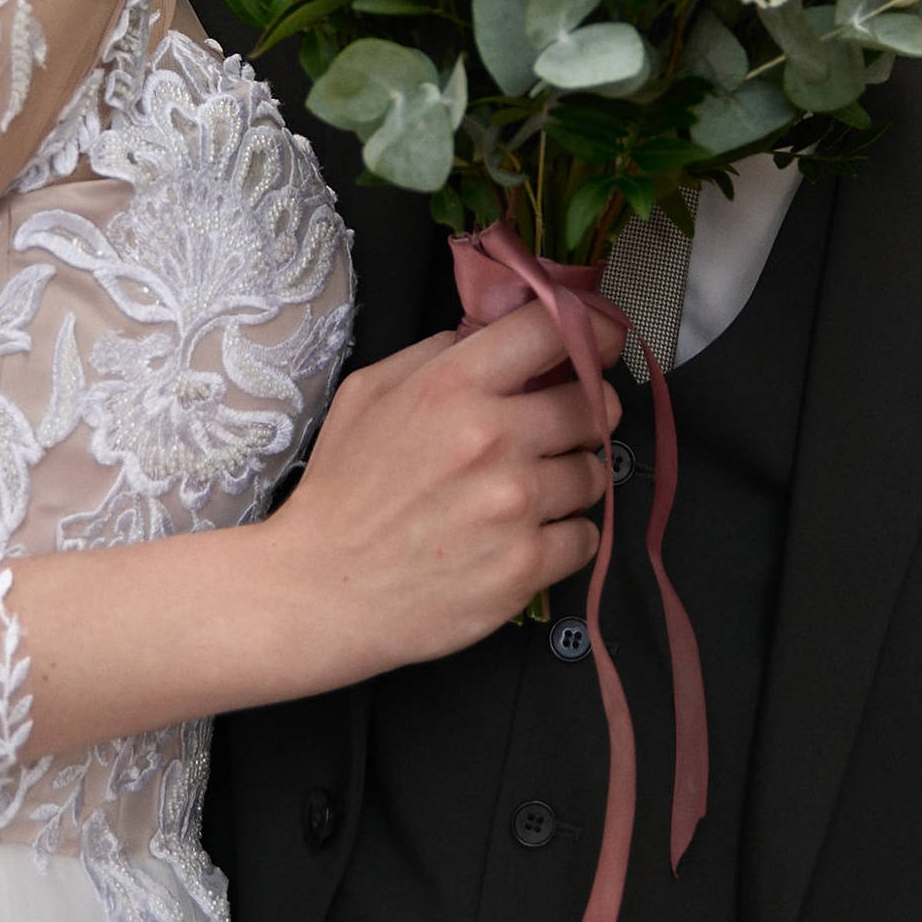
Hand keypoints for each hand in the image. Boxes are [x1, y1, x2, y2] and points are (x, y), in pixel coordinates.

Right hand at [259, 296, 619, 692]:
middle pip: (592, 405)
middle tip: (556, 432)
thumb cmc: (342, 495)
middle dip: (581, 415)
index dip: (590, 330)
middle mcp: (492, 438)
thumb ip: (434, 354)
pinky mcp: (525, 565)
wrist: (321, 591)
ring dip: (570, 480)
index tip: (599, 341)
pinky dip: (564, 537)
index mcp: (453, 387)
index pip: (552, 330)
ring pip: (593, 473)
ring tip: (526, 494)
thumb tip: (489, 334)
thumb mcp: (366, 394)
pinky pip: (586, 536)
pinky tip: (524, 537)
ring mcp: (514, 505)